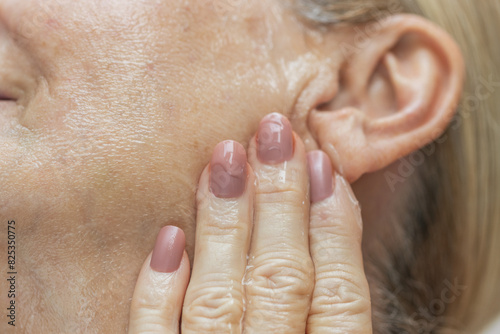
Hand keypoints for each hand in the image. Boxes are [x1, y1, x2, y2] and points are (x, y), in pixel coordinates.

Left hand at [128, 113, 371, 332]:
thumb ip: (332, 313)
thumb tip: (332, 216)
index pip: (341, 296)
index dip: (337, 230)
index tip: (324, 166)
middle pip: (281, 280)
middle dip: (281, 202)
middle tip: (274, 135)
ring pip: (219, 299)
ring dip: (223, 224)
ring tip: (226, 158)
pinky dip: (158, 295)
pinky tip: (167, 241)